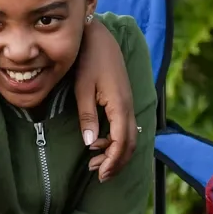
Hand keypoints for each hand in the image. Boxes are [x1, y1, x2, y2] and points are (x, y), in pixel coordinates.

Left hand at [73, 17, 136, 180]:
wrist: (99, 38)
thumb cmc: (89, 61)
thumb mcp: (83, 89)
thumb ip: (87, 116)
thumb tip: (90, 143)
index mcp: (119, 106)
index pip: (121, 142)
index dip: (113, 161)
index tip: (101, 175)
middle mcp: (128, 106)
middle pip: (130, 143)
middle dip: (117, 162)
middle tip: (100, 175)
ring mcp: (127, 103)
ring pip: (129, 136)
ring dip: (116, 152)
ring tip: (96, 163)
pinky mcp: (123, 100)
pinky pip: (125, 127)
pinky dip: (115, 140)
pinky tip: (99, 143)